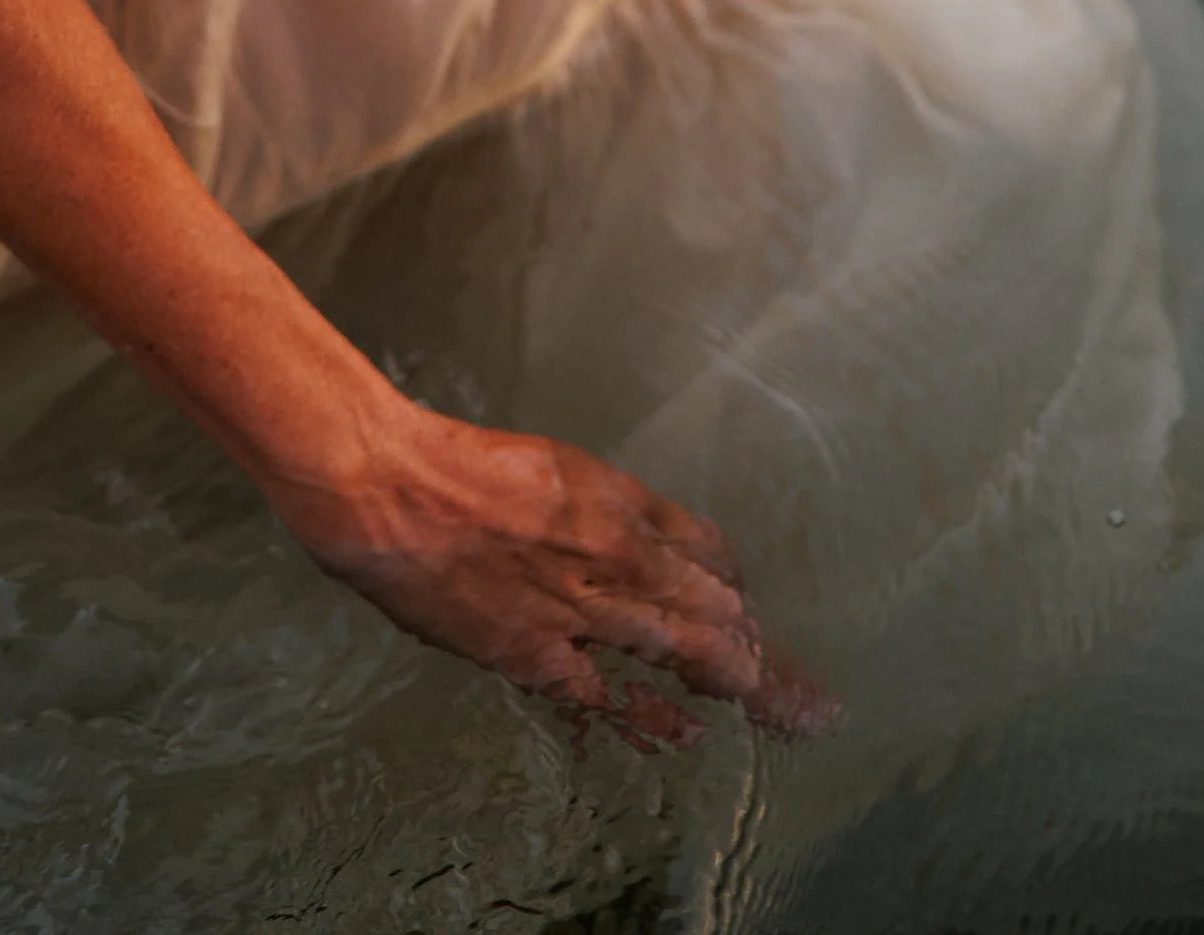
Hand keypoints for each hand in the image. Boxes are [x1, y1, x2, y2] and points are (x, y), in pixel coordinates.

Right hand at [265, 398, 835, 752]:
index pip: (708, 549)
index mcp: (619, 501)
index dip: (735, 582)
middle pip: (713, 610)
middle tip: (811, 698)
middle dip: (763, 657)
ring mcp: (580, 608)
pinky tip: (683, 738)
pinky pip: (603, 698)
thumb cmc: (462, 465)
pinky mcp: (534, 653)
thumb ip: (603, 506)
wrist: (392, 486)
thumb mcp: (554, 467)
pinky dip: (646, 720)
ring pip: (679, 652)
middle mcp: (616, 554)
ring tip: (779, 717)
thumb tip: (641, 538)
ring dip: (734, 687)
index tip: (750, 607)